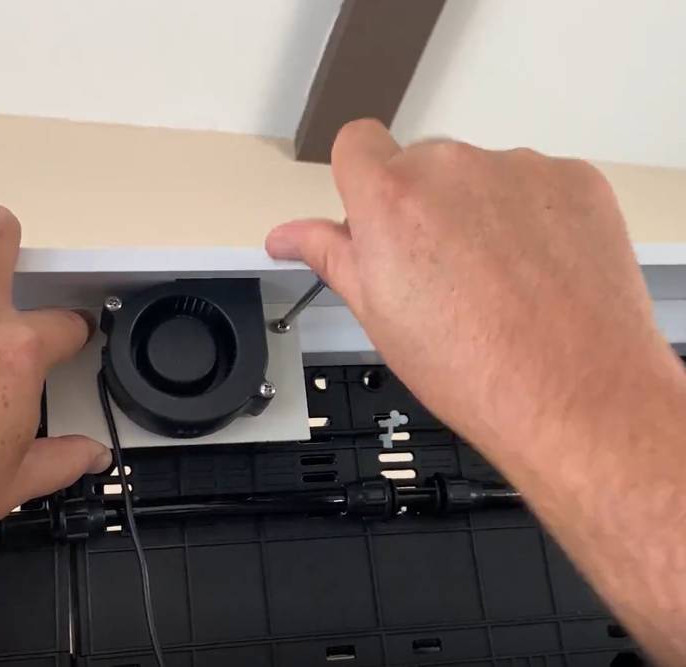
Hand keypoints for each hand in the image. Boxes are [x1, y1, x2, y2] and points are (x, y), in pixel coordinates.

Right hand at [267, 120, 678, 460]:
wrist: (573, 394)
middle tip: (437, 271)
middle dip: (421, 205)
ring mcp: (519, 170)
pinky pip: (536, 184)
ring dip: (478, 211)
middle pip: (420, 163)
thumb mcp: (377, 315)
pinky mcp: (574, 180)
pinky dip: (532, 216)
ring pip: (480, 175)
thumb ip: (330, 256)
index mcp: (391, 200)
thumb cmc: (474, 369)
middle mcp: (452, 169)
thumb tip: (289, 236)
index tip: (373, 209)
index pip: (356, 143)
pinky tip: (534, 270)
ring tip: (494, 279)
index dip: (361, 178)